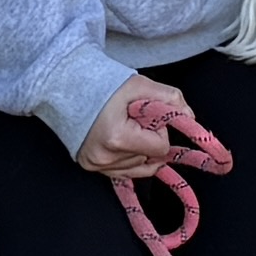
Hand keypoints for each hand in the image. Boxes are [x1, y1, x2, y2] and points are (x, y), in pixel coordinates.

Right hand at [77, 74, 233, 181]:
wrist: (65, 86)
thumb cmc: (102, 83)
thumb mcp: (140, 85)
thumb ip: (170, 98)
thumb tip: (189, 116)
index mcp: (117, 138)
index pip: (160, 147)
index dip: (158, 129)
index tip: (144, 115)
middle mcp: (104, 158)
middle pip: (150, 158)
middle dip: (147, 138)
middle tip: (130, 119)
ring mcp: (95, 165)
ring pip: (138, 166)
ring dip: (137, 149)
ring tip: (120, 127)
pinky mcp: (89, 167)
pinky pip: (123, 172)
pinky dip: (127, 158)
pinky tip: (120, 141)